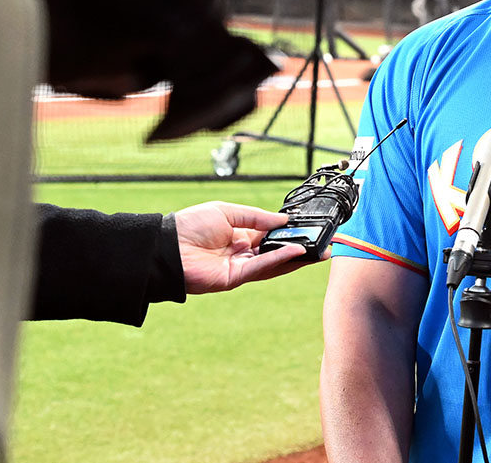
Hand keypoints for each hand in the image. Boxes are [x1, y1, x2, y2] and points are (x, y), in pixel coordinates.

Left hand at [174, 201, 311, 293]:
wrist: (166, 246)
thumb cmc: (190, 226)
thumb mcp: (227, 211)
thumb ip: (257, 218)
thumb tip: (283, 221)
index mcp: (240, 235)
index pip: (271, 234)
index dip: (290, 232)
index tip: (310, 227)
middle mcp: (242, 252)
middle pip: (277, 251)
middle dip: (301, 247)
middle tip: (324, 242)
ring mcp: (240, 267)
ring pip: (274, 263)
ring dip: (297, 257)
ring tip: (320, 250)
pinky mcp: (235, 279)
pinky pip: (262, 268)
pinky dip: (280, 260)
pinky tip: (297, 251)